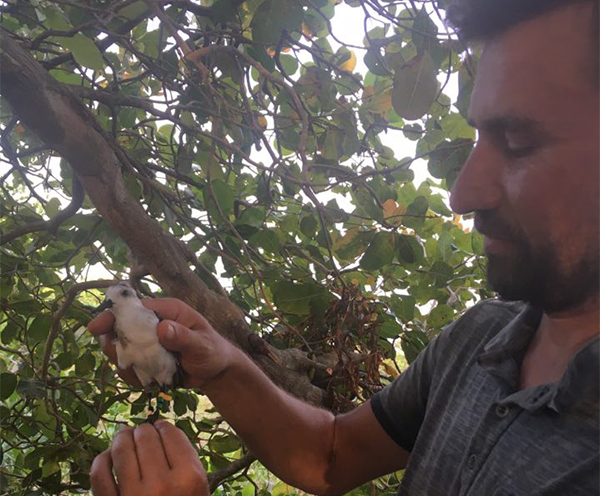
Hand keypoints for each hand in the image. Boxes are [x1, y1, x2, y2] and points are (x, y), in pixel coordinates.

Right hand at [88, 298, 240, 388]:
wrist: (215, 371)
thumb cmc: (213, 351)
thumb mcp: (202, 344)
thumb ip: (183, 337)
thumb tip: (163, 328)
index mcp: (167, 310)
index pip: (134, 307)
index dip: (113, 315)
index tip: (97, 328)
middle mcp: (154, 323)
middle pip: (121, 328)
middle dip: (115, 344)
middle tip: (120, 358)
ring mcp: (148, 341)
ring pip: (122, 349)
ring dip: (127, 363)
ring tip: (147, 372)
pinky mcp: (146, 357)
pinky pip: (129, 366)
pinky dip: (134, 376)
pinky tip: (152, 381)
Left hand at [90, 421, 207, 495]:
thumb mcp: (199, 491)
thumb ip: (186, 462)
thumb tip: (161, 431)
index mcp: (189, 479)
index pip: (171, 435)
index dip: (164, 426)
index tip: (160, 427)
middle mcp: (162, 485)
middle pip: (146, 437)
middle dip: (143, 430)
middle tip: (142, 432)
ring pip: (121, 450)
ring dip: (121, 438)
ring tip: (124, 437)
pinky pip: (99, 474)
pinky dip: (101, 461)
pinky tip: (107, 458)